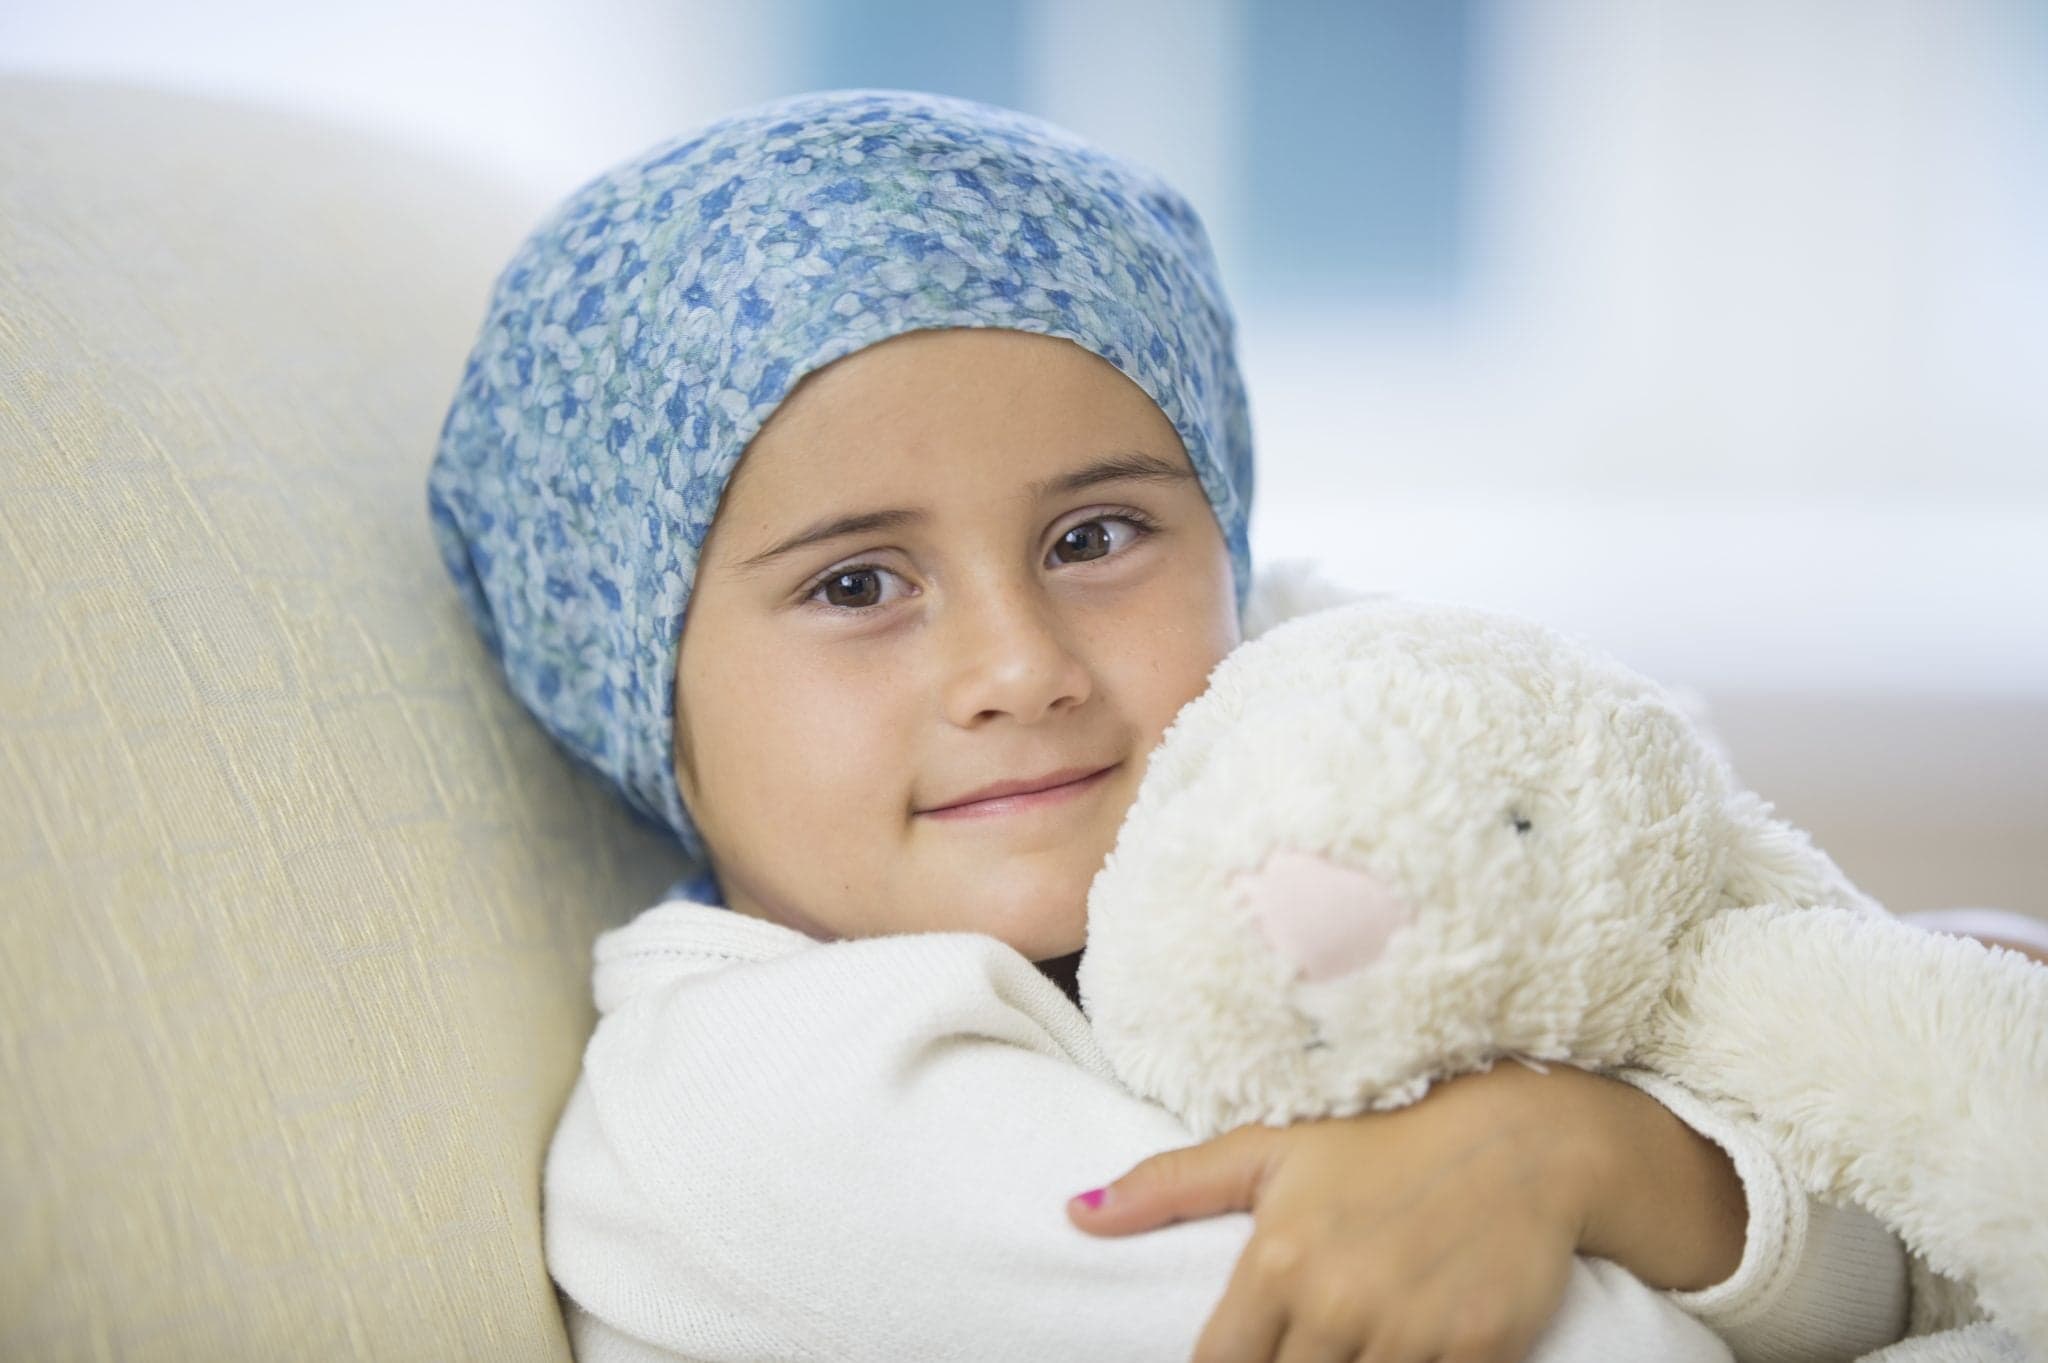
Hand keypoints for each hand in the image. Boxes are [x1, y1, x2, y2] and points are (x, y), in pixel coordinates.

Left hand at [1067, 1062, 1600, 1362]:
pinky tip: (1400, 1357)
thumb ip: (1169, 1186)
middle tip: (1299, 1345)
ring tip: (1342, 1350)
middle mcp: (1340, 1304)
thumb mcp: (1271, 1147)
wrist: (1524, 1138)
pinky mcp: (1481, 1352)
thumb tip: (1074, 1213)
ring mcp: (1412, 1335)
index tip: (1233, 1361)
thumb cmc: (1385, 1139)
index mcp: (1279, 1260)